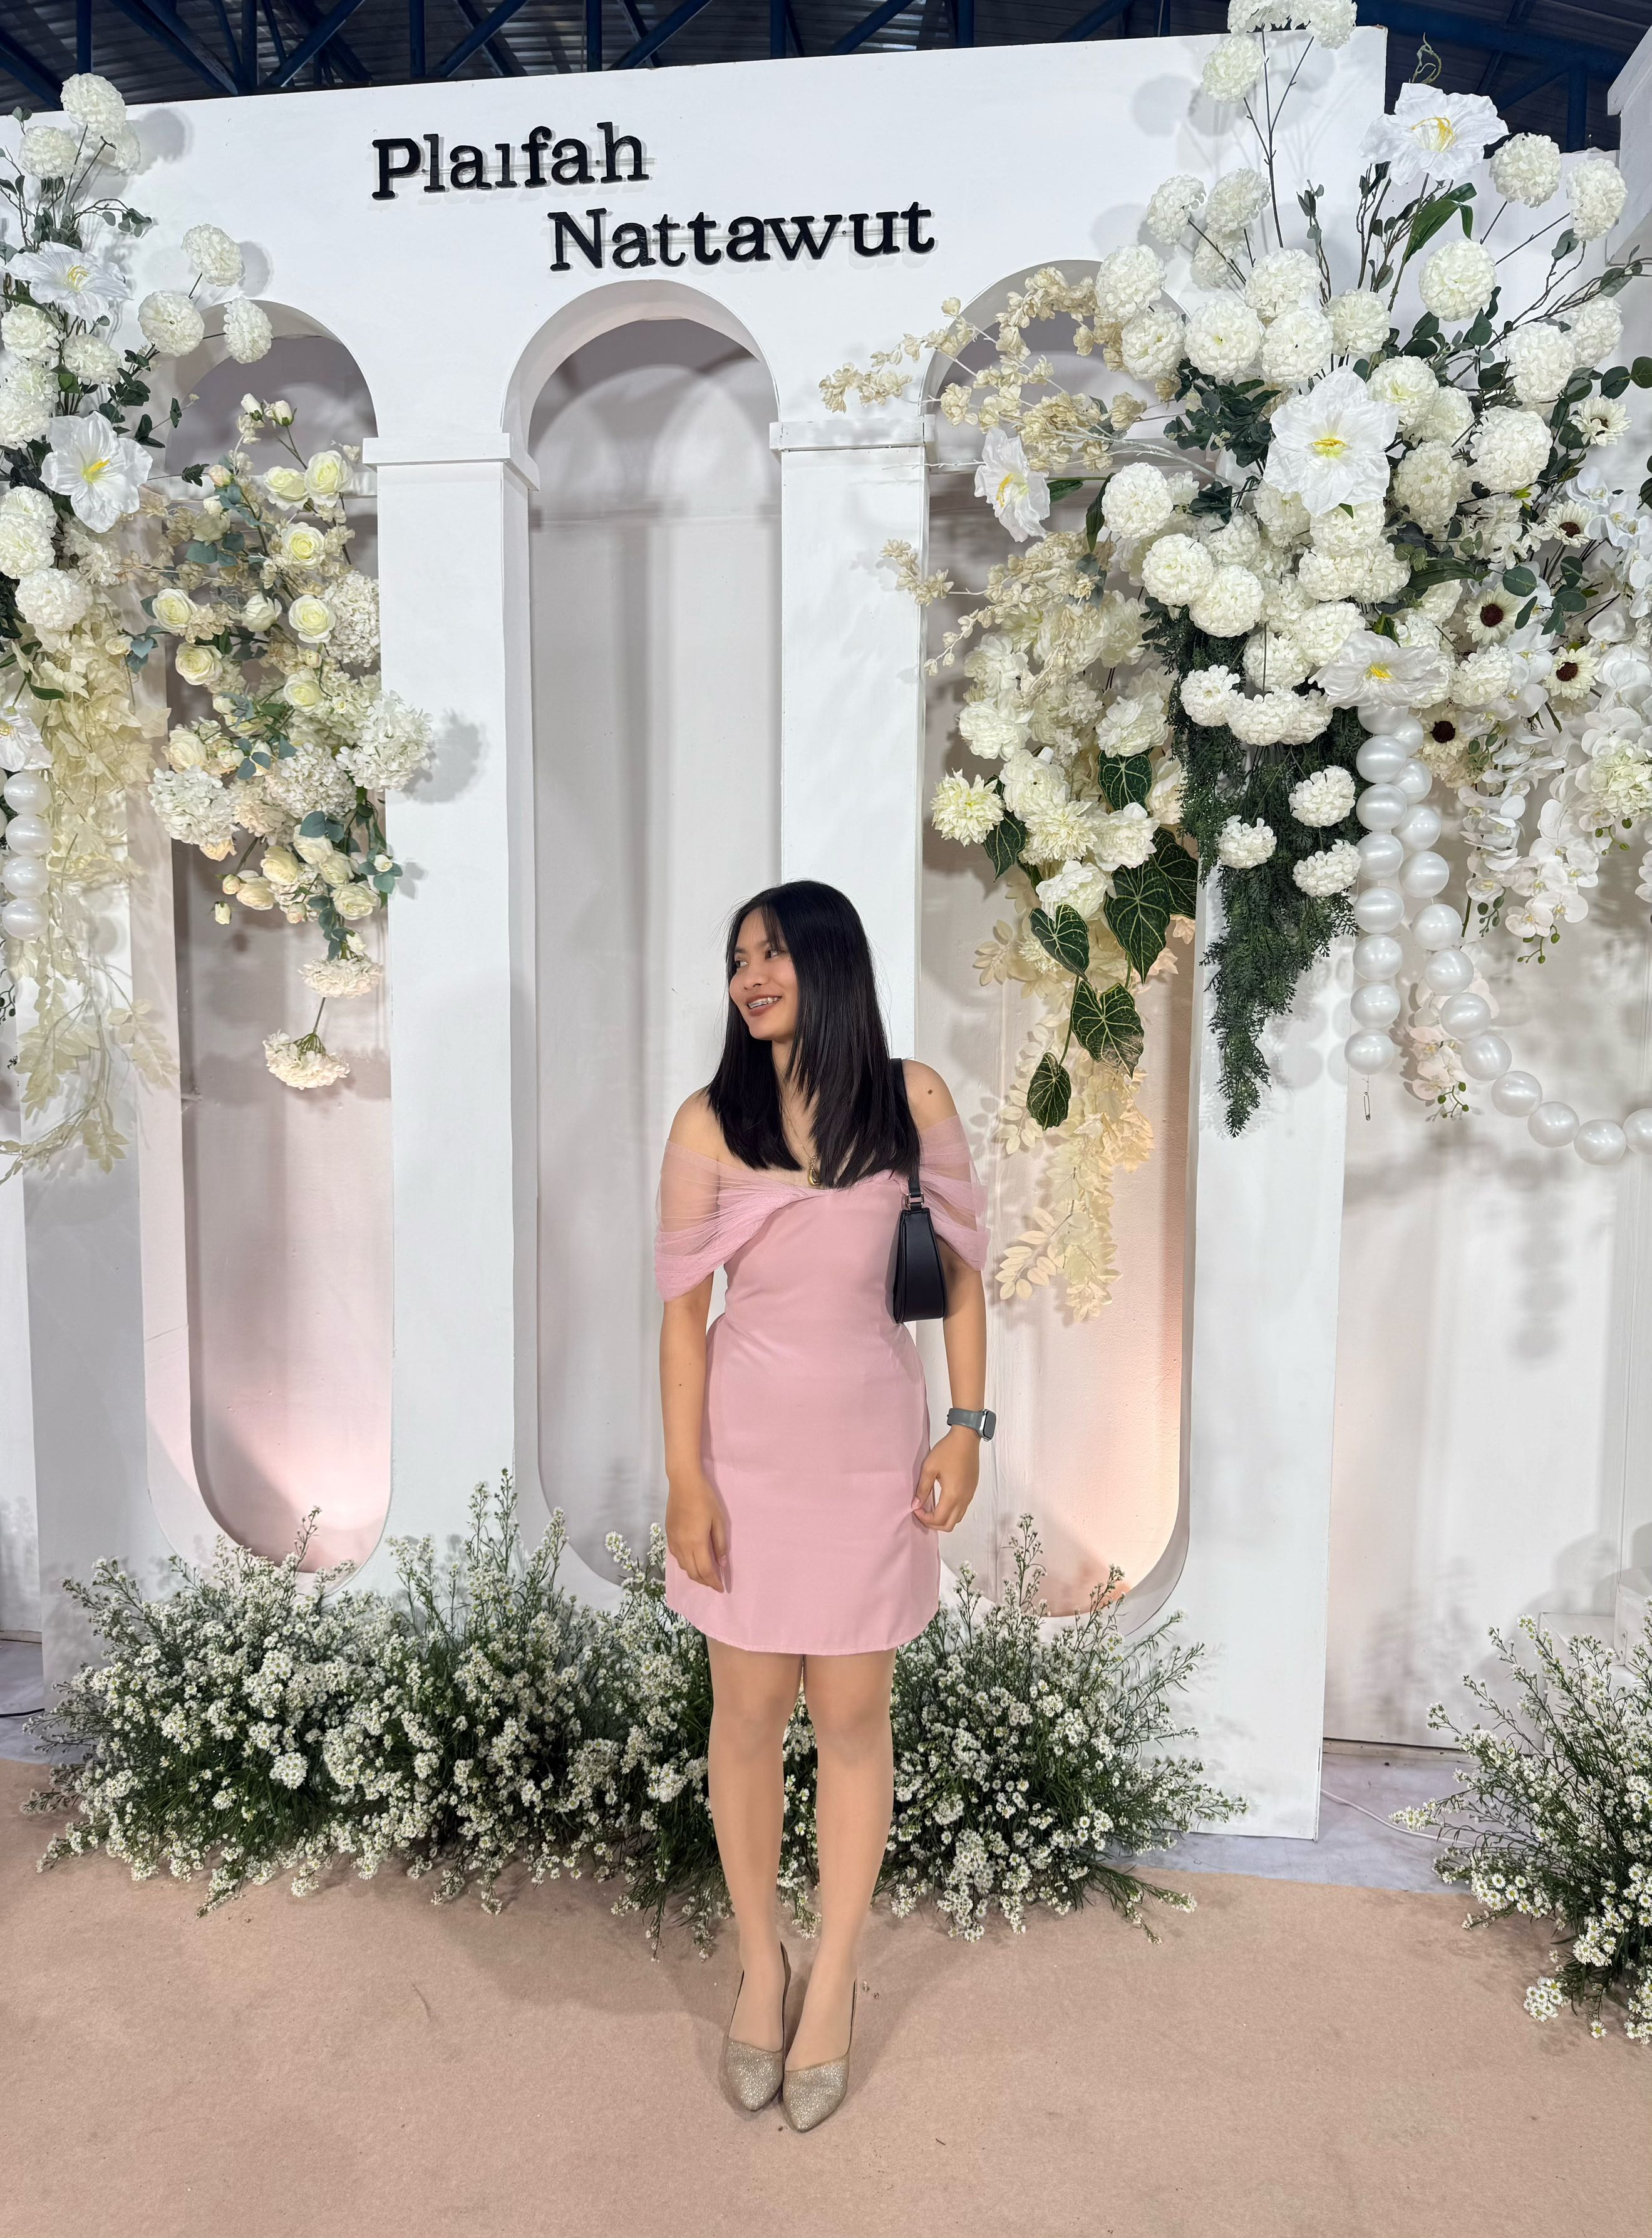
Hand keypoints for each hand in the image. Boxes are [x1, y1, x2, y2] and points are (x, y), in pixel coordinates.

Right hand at [666, 1472, 727, 1589]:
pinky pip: (676, 1557)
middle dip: (704, 1582)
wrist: (683, 1483)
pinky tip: (692, 1559)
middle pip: (692, 1573)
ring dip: (694, 1574)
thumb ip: (720, 1543)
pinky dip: (686, 1564)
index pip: (705, 1571)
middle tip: (715, 1583)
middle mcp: (682, 1546)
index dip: (714, 1582)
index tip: (721, 1588)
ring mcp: (673, 1541)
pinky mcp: (669, 1535)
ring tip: (705, 1573)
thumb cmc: (705, 1499)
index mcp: (696, 1543)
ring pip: (683, 1566)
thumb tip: (721, 1563)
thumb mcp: (719, 1520)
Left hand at [911, 1426, 980, 1532]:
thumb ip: (922, 1489)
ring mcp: (969, 1496)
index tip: (916, 1509)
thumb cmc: (947, 1450)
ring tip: (930, 1509)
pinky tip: (941, 1501)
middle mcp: (963, 1499)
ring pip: (957, 1519)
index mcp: (952, 1495)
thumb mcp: (929, 1468)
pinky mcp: (972, 1490)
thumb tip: (915, 1505)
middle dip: (933, 1524)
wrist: (966, 1438)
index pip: (938, 1519)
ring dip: (943, 1519)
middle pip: (949, 1525)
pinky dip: (951, 1512)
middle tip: (922, 1513)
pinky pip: (962, 1509)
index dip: (924, 1519)